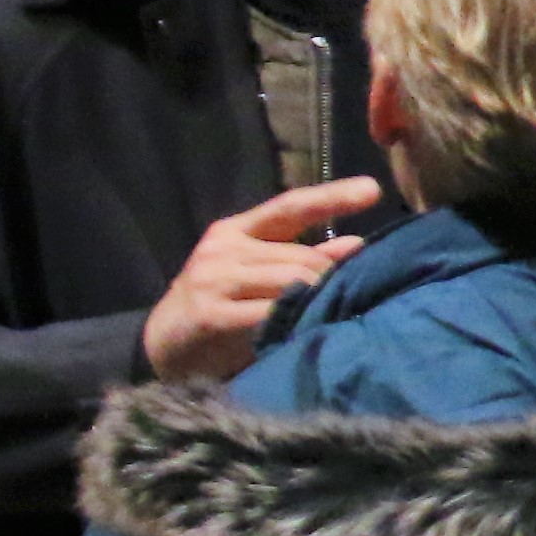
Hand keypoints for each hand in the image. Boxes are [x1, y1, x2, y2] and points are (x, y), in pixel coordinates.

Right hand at [139, 178, 383, 382]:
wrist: (163, 346)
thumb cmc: (220, 306)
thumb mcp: (258, 275)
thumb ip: (302, 258)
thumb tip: (357, 243)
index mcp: (237, 231)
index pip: (290, 207)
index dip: (332, 197)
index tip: (372, 189)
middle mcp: (223, 249)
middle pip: (300, 257)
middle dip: (331, 279)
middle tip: (355, 299)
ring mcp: (213, 280)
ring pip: (290, 283)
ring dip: (317, 301)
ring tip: (332, 317)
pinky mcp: (208, 314)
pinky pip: (268, 315)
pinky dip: (293, 323)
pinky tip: (305, 332)